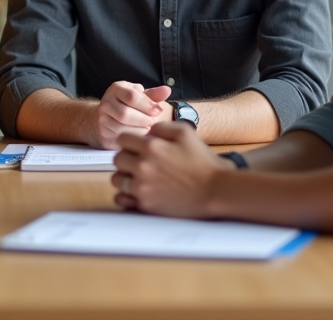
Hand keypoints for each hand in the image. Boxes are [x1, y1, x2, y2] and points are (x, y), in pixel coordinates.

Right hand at [92, 81, 172, 149]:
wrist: (104, 118)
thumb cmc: (127, 105)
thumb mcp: (139, 97)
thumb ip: (153, 95)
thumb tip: (167, 90)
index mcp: (116, 89)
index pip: (131, 96)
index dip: (147, 105)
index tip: (158, 111)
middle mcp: (106, 103)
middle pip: (125, 114)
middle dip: (143, 119)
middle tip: (153, 122)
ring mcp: (102, 120)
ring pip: (122, 128)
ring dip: (140, 130)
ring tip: (148, 129)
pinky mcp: (104, 135)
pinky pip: (121, 139)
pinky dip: (134, 139)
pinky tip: (141, 136)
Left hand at [111, 122, 230, 216]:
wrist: (215, 191)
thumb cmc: (203, 162)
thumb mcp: (185, 133)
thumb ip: (161, 127)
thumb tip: (146, 132)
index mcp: (151, 147)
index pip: (122, 139)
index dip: (129, 141)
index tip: (136, 146)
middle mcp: (143, 166)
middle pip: (117, 159)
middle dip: (127, 158)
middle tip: (139, 162)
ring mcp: (142, 187)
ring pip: (117, 179)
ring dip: (125, 177)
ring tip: (140, 177)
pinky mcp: (145, 205)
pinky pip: (121, 199)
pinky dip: (125, 195)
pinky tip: (136, 192)